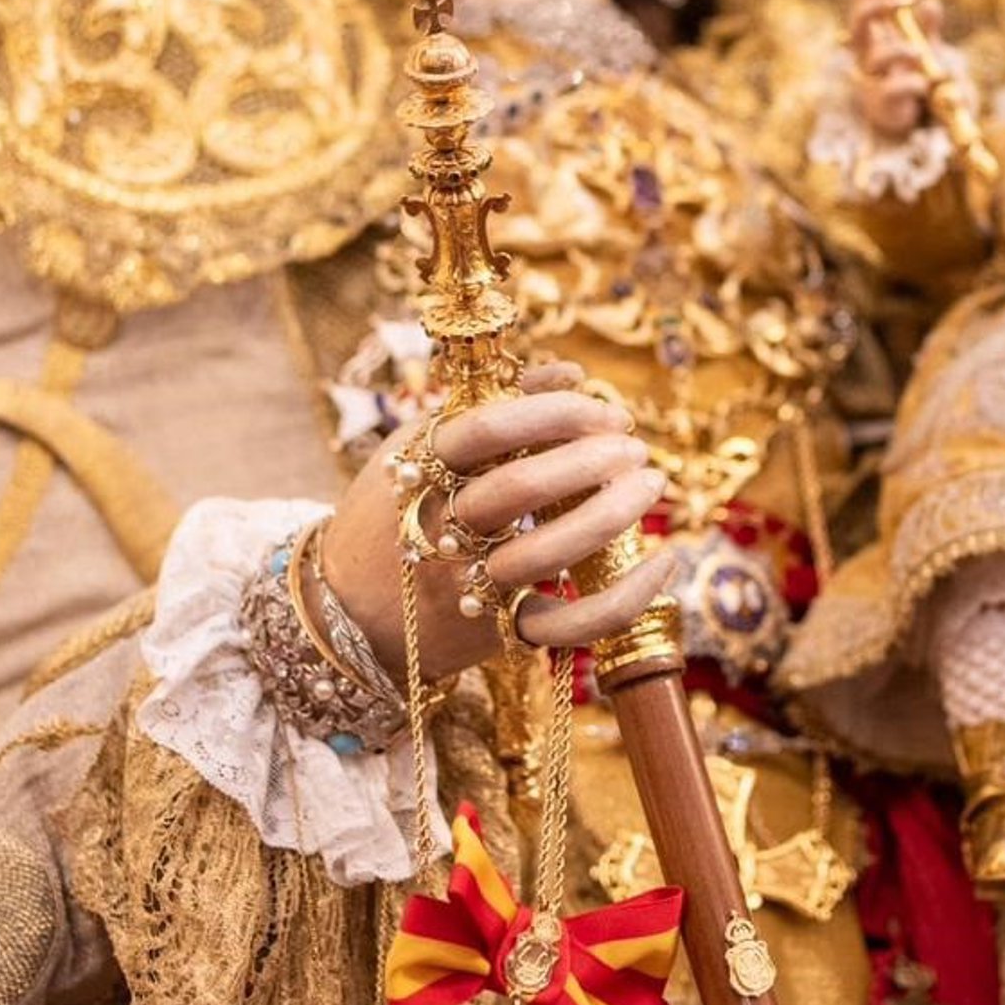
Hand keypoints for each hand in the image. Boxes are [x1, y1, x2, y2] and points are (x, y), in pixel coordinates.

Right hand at [322, 361, 673, 682]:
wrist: (342, 614)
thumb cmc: (390, 515)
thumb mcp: (415, 449)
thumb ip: (490, 407)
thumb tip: (568, 371)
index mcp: (419, 469)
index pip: (491, 427)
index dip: (558, 413)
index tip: (605, 412)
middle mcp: (440, 526)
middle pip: (522, 486)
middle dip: (592, 459)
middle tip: (634, 448)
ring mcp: (466, 583)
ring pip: (549, 551)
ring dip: (613, 514)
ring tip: (650, 484)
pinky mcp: (496, 633)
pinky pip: (572, 624)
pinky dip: (625, 595)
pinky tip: (661, 562)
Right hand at [848, 0, 956, 140]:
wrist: (925, 129)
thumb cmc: (922, 86)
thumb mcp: (929, 53)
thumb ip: (927, 30)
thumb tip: (929, 1)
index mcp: (878, 43)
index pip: (863, 13)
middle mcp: (871, 60)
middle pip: (857, 28)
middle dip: (875, 9)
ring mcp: (874, 83)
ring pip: (874, 59)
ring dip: (898, 51)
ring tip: (919, 54)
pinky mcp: (883, 107)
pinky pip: (890, 90)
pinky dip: (910, 84)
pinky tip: (923, 85)